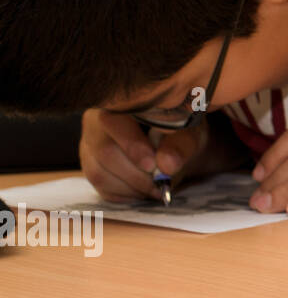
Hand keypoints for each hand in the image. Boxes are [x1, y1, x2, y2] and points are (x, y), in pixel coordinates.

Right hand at [80, 110, 207, 201]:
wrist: (174, 143)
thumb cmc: (180, 131)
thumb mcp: (189, 133)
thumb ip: (180, 146)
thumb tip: (167, 165)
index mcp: (119, 102)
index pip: (114, 122)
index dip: (132, 146)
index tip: (152, 165)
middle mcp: (96, 121)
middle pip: (105, 152)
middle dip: (136, 174)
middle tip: (159, 184)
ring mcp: (88, 145)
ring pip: (99, 173)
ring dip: (131, 187)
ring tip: (155, 188)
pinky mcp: (90, 166)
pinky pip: (100, 187)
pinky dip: (125, 195)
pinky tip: (143, 190)